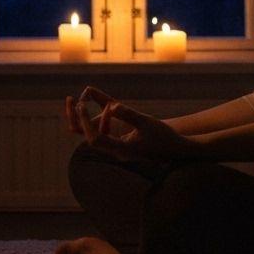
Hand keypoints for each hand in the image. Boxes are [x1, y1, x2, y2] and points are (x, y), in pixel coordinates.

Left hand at [65, 86, 199, 161]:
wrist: (176, 149)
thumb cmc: (163, 136)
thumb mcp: (145, 121)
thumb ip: (128, 114)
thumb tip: (112, 106)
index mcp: (121, 150)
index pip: (95, 139)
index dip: (85, 122)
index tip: (82, 105)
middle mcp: (117, 153)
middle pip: (90, 140)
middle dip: (81, 121)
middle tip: (76, 102)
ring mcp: (119, 151)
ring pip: (97, 137)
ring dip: (90, 121)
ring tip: (84, 101)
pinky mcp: (122, 146)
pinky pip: (105, 135)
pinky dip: (102, 122)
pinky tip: (105, 107)